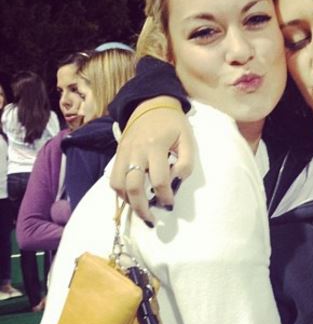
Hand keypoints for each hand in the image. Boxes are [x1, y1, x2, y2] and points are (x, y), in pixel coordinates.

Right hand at [110, 97, 193, 223]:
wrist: (151, 104)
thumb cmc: (173, 124)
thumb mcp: (188, 139)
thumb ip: (186, 162)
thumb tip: (176, 181)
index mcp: (156, 146)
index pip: (159, 179)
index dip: (165, 196)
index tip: (170, 203)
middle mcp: (136, 150)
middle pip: (133, 186)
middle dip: (142, 208)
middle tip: (151, 219)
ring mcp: (124, 152)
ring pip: (118, 184)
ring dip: (128, 202)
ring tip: (141, 210)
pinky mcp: (118, 153)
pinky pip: (113, 178)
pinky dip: (120, 192)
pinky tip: (131, 197)